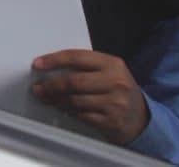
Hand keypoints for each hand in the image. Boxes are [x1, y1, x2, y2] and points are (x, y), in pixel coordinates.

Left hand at [31, 50, 150, 144]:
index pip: (77, 57)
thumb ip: (85, 66)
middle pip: (73, 81)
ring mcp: (116, 103)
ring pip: (75, 100)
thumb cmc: (117, 90)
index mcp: (113, 64)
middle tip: (37, 87)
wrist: (141, 118)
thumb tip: (49, 66)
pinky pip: (81, 115)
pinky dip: (67, 111)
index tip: (37, 64)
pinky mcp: (112, 121)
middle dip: (50, 84)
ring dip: (55, 99)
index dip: (54, 60)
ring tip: (45, 97)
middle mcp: (116, 82)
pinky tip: (61, 108)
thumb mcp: (108, 72)